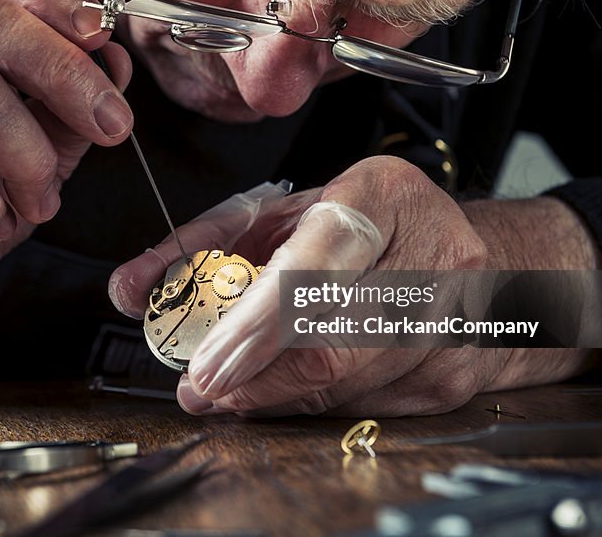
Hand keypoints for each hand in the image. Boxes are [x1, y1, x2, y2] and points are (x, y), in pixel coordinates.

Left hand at [111, 156, 601, 416]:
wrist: (469, 251)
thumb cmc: (364, 224)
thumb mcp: (285, 211)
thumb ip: (203, 245)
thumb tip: (132, 288)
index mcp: (387, 195)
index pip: (316, 264)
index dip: (255, 325)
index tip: (206, 364)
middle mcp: (436, 255)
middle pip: (332, 341)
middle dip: (255, 378)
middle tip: (204, 389)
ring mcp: (456, 320)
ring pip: (348, 383)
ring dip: (277, 397)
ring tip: (235, 390)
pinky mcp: (457, 373)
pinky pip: (368, 406)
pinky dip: (314, 405)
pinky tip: (290, 390)